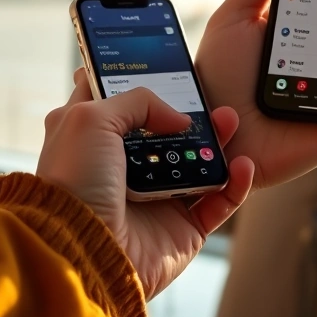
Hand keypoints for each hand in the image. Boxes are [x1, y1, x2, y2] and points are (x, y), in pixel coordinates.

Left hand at [37, 70, 253, 298]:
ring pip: (198, 162)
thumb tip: (180, 118)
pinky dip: (236, 184)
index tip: (165, 65)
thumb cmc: (74, 183)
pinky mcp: (182, 228)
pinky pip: (219, 202)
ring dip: (219, 142)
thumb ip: (138, 101)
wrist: (83, 251)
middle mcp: (124, 168)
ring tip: (231, 121)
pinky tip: (242, 165)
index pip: (117, 102)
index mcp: (93, 141)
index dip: (138, 83)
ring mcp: (156, 198)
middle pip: (167, 131)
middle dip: (191, 112)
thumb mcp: (91, 118)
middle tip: (209, 98)